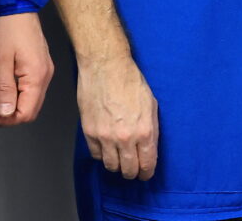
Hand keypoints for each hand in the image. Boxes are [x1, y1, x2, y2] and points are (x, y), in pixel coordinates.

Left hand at [0, 11, 52, 126]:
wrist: (15, 6)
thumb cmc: (7, 28)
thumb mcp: (0, 60)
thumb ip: (4, 89)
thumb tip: (6, 113)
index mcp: (37, 76)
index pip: (26, 113)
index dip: (6, 119)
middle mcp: (45, 76)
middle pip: (30, 110)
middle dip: (7, 115)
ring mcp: (44, 71)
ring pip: (30, 101)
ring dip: (10, 106)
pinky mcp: (39, 66)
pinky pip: (30, 90)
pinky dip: (15, 95)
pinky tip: (1, 90)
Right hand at [77, 53, 159, 179]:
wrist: (105, 67)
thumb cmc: (130, 81)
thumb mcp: (151, 104)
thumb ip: (151, 129)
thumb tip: (149, 147)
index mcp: (145, 131)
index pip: (147, 164)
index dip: (147, 172)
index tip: (145, 174)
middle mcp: (125, 138)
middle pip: (128, 170)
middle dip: (132, 172)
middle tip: (132, 169)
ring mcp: (106, 137)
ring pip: (111, 166)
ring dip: (116, 165)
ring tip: (119, 160)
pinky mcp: (90, 132)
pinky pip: (96, 155)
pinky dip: (101, 155)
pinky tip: (106, 148)